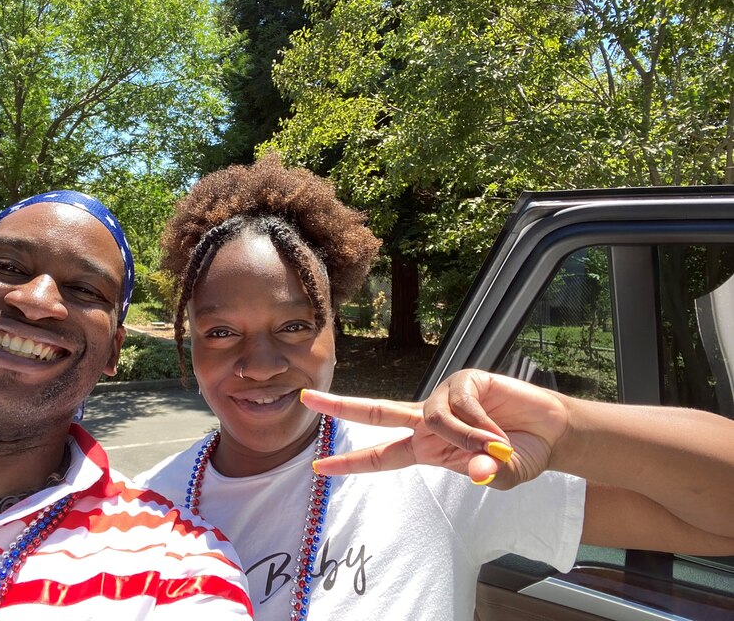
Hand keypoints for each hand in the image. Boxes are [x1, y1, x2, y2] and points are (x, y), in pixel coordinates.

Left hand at [301, 369, 570, 487]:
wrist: (552, 432)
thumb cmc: (520, 456)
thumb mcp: (503, 476)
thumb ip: (488, 475)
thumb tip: (476, 470)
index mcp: (426, 448)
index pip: (380, 456)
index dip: (350, 461)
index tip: (316, 467)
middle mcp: (428, 421)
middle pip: (376, 412)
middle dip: (340, 406)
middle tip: (305, 399)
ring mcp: (444, 398)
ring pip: (435, 418)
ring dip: (466, 437)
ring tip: (497, 447)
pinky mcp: (464, 380)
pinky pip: (461, 405)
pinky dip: (481, 424)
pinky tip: (500, 429)